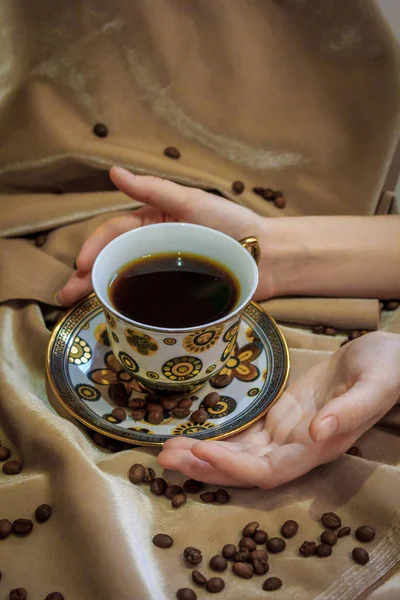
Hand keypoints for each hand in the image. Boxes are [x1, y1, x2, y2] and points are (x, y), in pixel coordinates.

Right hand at [57, 167, 272, 305]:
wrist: (270, 256)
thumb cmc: (234, 224)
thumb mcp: (192, 203)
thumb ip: (155, 190)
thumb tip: (114, 171)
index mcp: (156, 221)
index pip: (116, 233)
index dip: (96, 247)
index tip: (82, 266)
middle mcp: (157, 245)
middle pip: (116, 258)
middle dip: (90, 275)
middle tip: (67, 295)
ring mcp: (167, 271)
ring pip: (128, 280)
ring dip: (103, 291)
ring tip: (78, 308)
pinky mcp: (179, 295)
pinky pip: (149, 300)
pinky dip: (129, 306)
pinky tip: (114, 317)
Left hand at [158, 332, 399, 487]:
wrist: (388, 356)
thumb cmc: (387, 368)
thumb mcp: (374, 384)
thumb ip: (349, 412)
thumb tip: (318, 434)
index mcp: (318, 446)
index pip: (269, 470)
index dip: (233, 467)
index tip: (199, 450)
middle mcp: (298, 446)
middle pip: (244, 468)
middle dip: (204, 466)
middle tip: (164, 457)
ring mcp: (287, 431)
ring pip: (239, 452)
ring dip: (203, 453)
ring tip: (166, 447)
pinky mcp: (280, 414)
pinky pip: (245, 432)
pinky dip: (218, 434)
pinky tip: (193, 429)